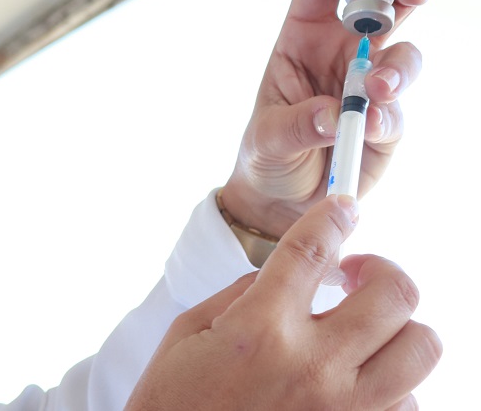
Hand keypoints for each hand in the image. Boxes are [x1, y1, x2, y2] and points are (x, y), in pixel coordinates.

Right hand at [125, 196, 441, 410]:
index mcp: (260, 329)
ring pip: (420, 349)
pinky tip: (355, 376)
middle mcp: (311, 366)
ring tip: (364, 327)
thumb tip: (286, 271)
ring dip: (396, 326)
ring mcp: (341, 408)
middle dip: (382, 268)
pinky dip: (390, 381)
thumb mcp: (192, 330)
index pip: (312, 249)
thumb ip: (244, 292)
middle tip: (357, 273)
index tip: (343, 206)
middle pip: (392, 295)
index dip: (332, 216)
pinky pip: (407, 400)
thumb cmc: (176, 399)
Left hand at [221, 0, 436, 236]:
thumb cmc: (266, 155)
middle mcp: (343, 51)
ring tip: (376, 90)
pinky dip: (388, 116)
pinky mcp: (387, 122)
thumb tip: (334, 113)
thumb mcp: (265, 137)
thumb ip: (297, 123)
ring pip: (405, 52)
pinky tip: (368, 127)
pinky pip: (398, 109)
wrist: (280, 201)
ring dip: (399, 65)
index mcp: (303, 35)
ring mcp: (369, 85)